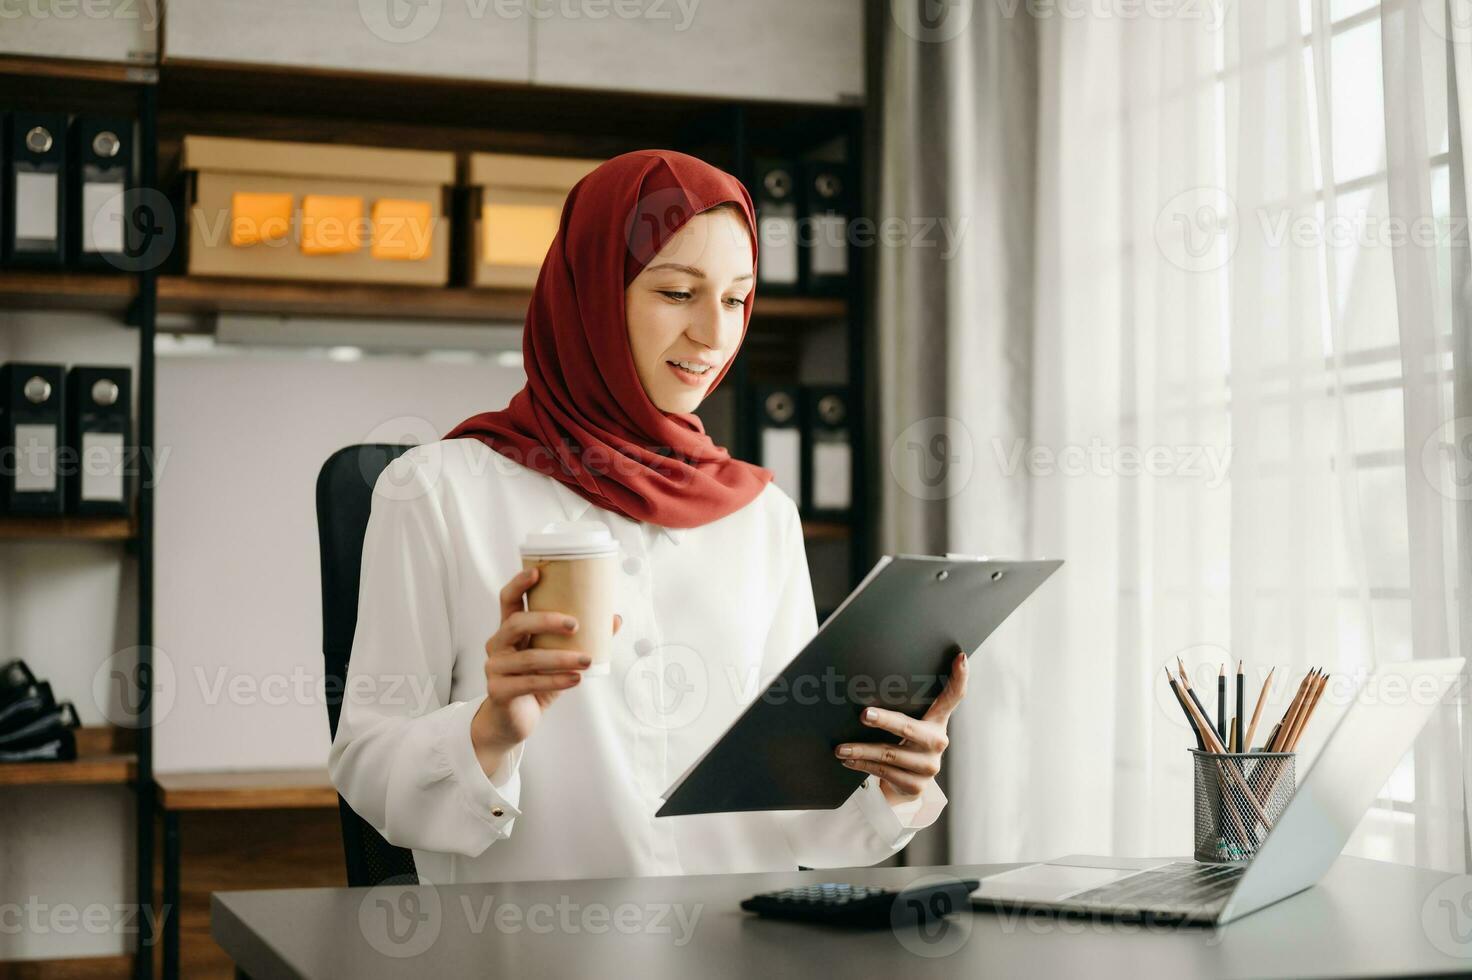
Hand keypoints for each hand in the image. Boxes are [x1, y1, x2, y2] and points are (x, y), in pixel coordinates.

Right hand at [470, 566, 621, 776]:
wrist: (512, 722)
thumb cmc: (535, 684)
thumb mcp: (558, 659)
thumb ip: (580, 640)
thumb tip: (615, 618)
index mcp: (510, 631)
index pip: (508, 600)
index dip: (519, 584)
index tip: (538, 572)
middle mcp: (498, 645)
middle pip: (515, 623)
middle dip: (545, 620)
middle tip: (575, 624)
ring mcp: (495, 668)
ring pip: (527, 658)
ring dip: (560, 658)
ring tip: (586, 660)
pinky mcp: (498, 691)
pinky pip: (528, 683)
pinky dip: (555, 681)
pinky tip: (575, 680)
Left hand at [835, 651, 967, 805]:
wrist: (906, 783)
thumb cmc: (903, 744)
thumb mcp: (906, 724)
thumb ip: (901, 707)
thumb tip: (865, 681)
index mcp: (937, 720)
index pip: (953, 697)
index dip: (959, 677)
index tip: (960, 657)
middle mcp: (938, 742)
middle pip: (909, 727)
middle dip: (885, 720)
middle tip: (864, 715)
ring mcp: (928, 766)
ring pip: (889, 755)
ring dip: (861, 750)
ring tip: (841, 748)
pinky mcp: (916, 785)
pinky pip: (884, 773)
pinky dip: (862, 765)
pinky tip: (848, 760)